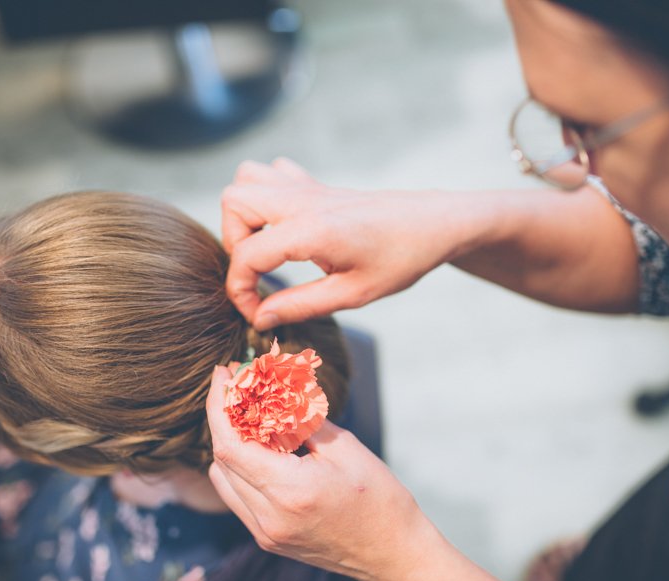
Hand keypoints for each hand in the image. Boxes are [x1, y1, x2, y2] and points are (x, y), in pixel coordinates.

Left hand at [205, 366, 425, 580]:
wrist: (393, 555)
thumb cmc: (378, 498)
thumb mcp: (344, 448)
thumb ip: (302, 421)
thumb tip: (272, 393)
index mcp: (290, 491)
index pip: (230, 444)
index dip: (218, 406)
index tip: (223, 375)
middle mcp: (269, 516)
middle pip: (222, 458)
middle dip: (224, 418)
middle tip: (239, 388)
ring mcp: (265, 533)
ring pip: (223, 478)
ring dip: (229, 444)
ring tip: (250, 418)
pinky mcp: (268, 539)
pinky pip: (237, 497)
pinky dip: (239, 469)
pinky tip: (261, 450)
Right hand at [221, 159, 459, 329]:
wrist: (434, 223)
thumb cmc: (401, 259)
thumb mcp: (353, 294)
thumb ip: (300, 306)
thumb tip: (260, 318)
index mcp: (312, 230)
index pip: (247, 255)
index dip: (239, 290)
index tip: (257, 312)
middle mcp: (303, 201)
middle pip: (234, 202)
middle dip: (234, 243)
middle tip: (258, 272)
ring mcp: (308, 187)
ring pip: (246, 179)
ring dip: (243, 215)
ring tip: (265, 247)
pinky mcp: (316, 184)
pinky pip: (272, 173)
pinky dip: (265, 196)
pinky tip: (284, 224)